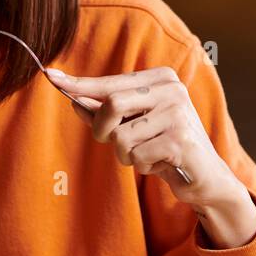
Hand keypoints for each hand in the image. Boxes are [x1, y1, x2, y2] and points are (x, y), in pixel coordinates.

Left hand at [48, 66, 255, 247]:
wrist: (205, 177)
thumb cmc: (166, 148)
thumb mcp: (135, 126)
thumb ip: (106, 113)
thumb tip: (74, 100)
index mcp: (161, 79)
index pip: (110, 83)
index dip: (79, 85)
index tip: (50, 77)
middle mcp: (172, 89)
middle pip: (112, 105)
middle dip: (103, 130)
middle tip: (112, 142)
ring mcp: (178, 114)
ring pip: (121, 137)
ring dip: (126, 155)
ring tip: (147, 155)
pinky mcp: (180, 141)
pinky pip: (137, 156)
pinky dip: (142, 166)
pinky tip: (161, 164)